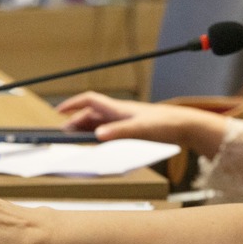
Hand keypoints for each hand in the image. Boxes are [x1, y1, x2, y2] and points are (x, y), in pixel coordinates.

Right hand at [57, 91, 175, 140]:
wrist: (184, 126)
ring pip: (98, 123)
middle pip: (90, 114)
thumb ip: (118, 132)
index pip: (89, 100)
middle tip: (62, 136)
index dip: (72, 104)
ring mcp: (124, 120)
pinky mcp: (131, 128)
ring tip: (73, 141)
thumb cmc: (164, 125)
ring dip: (85, 130)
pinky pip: (108, 130)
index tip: (58, 112)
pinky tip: (95, 143)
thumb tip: (97, 136)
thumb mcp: (140, 130)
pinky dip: (97, 135)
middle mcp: (118, 112)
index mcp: (117, 108)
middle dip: (74, 123)